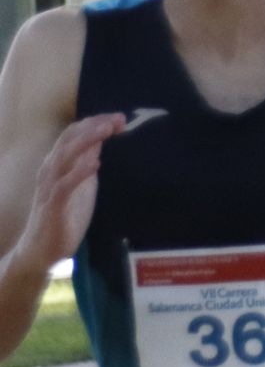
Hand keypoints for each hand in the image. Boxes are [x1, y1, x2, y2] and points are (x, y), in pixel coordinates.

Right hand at [17, 114, 122, 267]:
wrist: (42, 248)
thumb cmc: (64, 214)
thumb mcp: (81, 183)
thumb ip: (86, 162)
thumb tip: (99, 141)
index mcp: (57, 164)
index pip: (72, 135)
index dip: (94, 123)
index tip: (119, 118)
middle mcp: (50, 170)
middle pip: (69, 140)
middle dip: (94, 126)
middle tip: (119, 119)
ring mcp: (50, 187)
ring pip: (64, 156)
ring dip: (87, 141)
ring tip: (107, 130)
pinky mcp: (53, 206)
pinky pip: (64, 186)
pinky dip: (79, 172)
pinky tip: (95, 164)